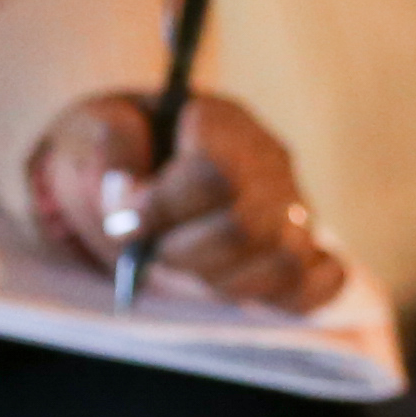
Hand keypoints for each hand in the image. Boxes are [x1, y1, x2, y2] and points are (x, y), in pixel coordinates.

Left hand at [26, 90, 345, 308]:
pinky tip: (235, 284)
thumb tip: (124, 187)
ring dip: (221, 279)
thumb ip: (109, 143)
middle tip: (149, 248)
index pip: (214, 174)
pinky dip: (285, 295)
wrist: (136, 170)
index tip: (122, 217)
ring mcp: (292, 207)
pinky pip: (320, 282)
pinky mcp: (301, 250)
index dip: (160, 206)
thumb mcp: (95, 126)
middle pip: (249, 226)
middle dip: (183, 250)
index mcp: (223, 121)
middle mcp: (269, 162)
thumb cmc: (119, 149)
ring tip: (186, 264)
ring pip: (285, 262)